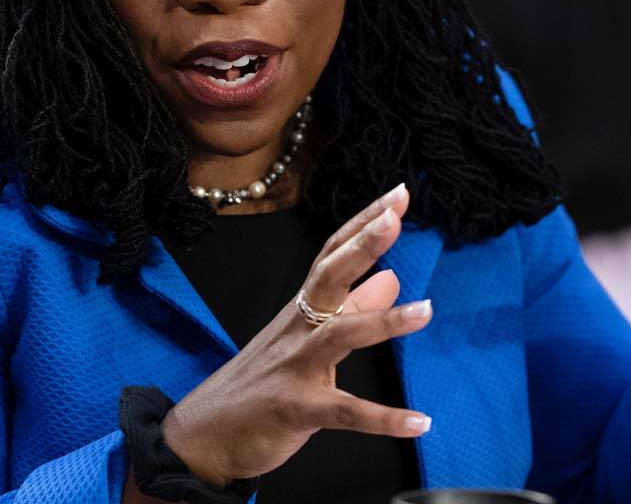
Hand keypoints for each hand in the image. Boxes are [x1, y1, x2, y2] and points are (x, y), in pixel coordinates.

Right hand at [158, 183, 432, 486]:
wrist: (203, 434)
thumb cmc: (260, 383)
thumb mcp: (306, 340)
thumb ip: (350, 308)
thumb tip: (392, 278)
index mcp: (302, 309)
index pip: (333, 254)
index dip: (364, 224)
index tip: (398, 195)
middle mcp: (298, 328)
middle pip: (329, 276)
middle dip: (362, 244)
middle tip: (395, 215)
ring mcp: (295, 367)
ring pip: (339, 335)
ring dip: (384, 322)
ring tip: (428, 310)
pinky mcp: (296, 410)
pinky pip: (345, 411)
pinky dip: (383, 418)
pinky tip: (420, 422)